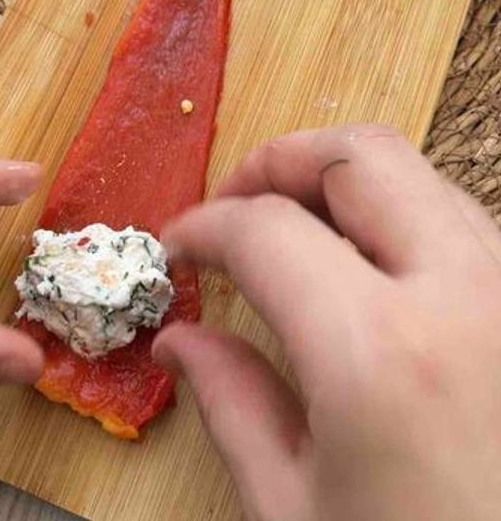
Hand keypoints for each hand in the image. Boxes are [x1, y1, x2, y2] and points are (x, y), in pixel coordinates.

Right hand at [155, 125, 500, 520]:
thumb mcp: (299, 513)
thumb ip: (231, 404)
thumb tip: (180, 337)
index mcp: (379, 352)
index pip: (266, 229)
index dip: (204, 226)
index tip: (177, 249)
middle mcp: (460, 293)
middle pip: (358, 153)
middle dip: (278, 160)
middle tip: (233, 207)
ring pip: (417, 173)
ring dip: (342, 180)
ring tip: (294, 230)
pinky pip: (459, 218)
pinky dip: (397, 213)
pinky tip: (364, 266)